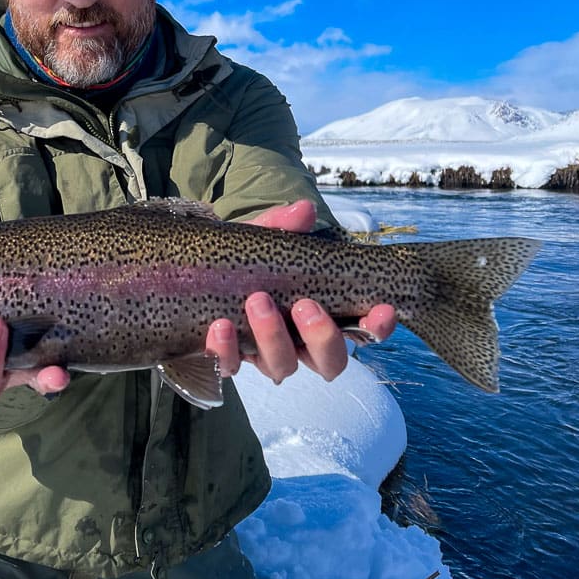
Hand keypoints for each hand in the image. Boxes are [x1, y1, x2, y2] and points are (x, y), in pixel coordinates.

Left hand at [204, 200, 396, 383]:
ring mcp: (264, 356)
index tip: (384, 309)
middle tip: (305, 305)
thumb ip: (282, 227)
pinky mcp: (228, 360)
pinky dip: (225, 350)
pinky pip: (229, 367)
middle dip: (322, 337)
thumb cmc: (246, 262)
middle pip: (329, 362)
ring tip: (257, 302)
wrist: (195, 275)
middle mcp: (300, 345)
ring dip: (273, 337)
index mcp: (321, 316)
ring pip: (282, 367)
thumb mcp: (263, 240)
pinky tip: (220, 326)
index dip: (377, 327)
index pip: (362, 331)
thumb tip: (304, 210)